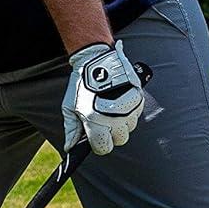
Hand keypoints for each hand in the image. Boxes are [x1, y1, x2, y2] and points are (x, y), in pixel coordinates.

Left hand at [62, 39, 144, 154]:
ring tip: (111, 107)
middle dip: (111, 134)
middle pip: (119, 140)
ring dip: (122, 123)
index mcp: (96, 120)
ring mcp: (128, 108)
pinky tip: (120, 101)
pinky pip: (136, 115)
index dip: (99, 144)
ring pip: (129, 128)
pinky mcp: (138, 99)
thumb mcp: (70, 107)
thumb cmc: (81, 83)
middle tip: (103, 121)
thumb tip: (70, 147)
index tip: (95, 137)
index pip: (104, 148)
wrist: (97, 59)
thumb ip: (71, 130)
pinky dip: (129, 112)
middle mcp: (114, 116)